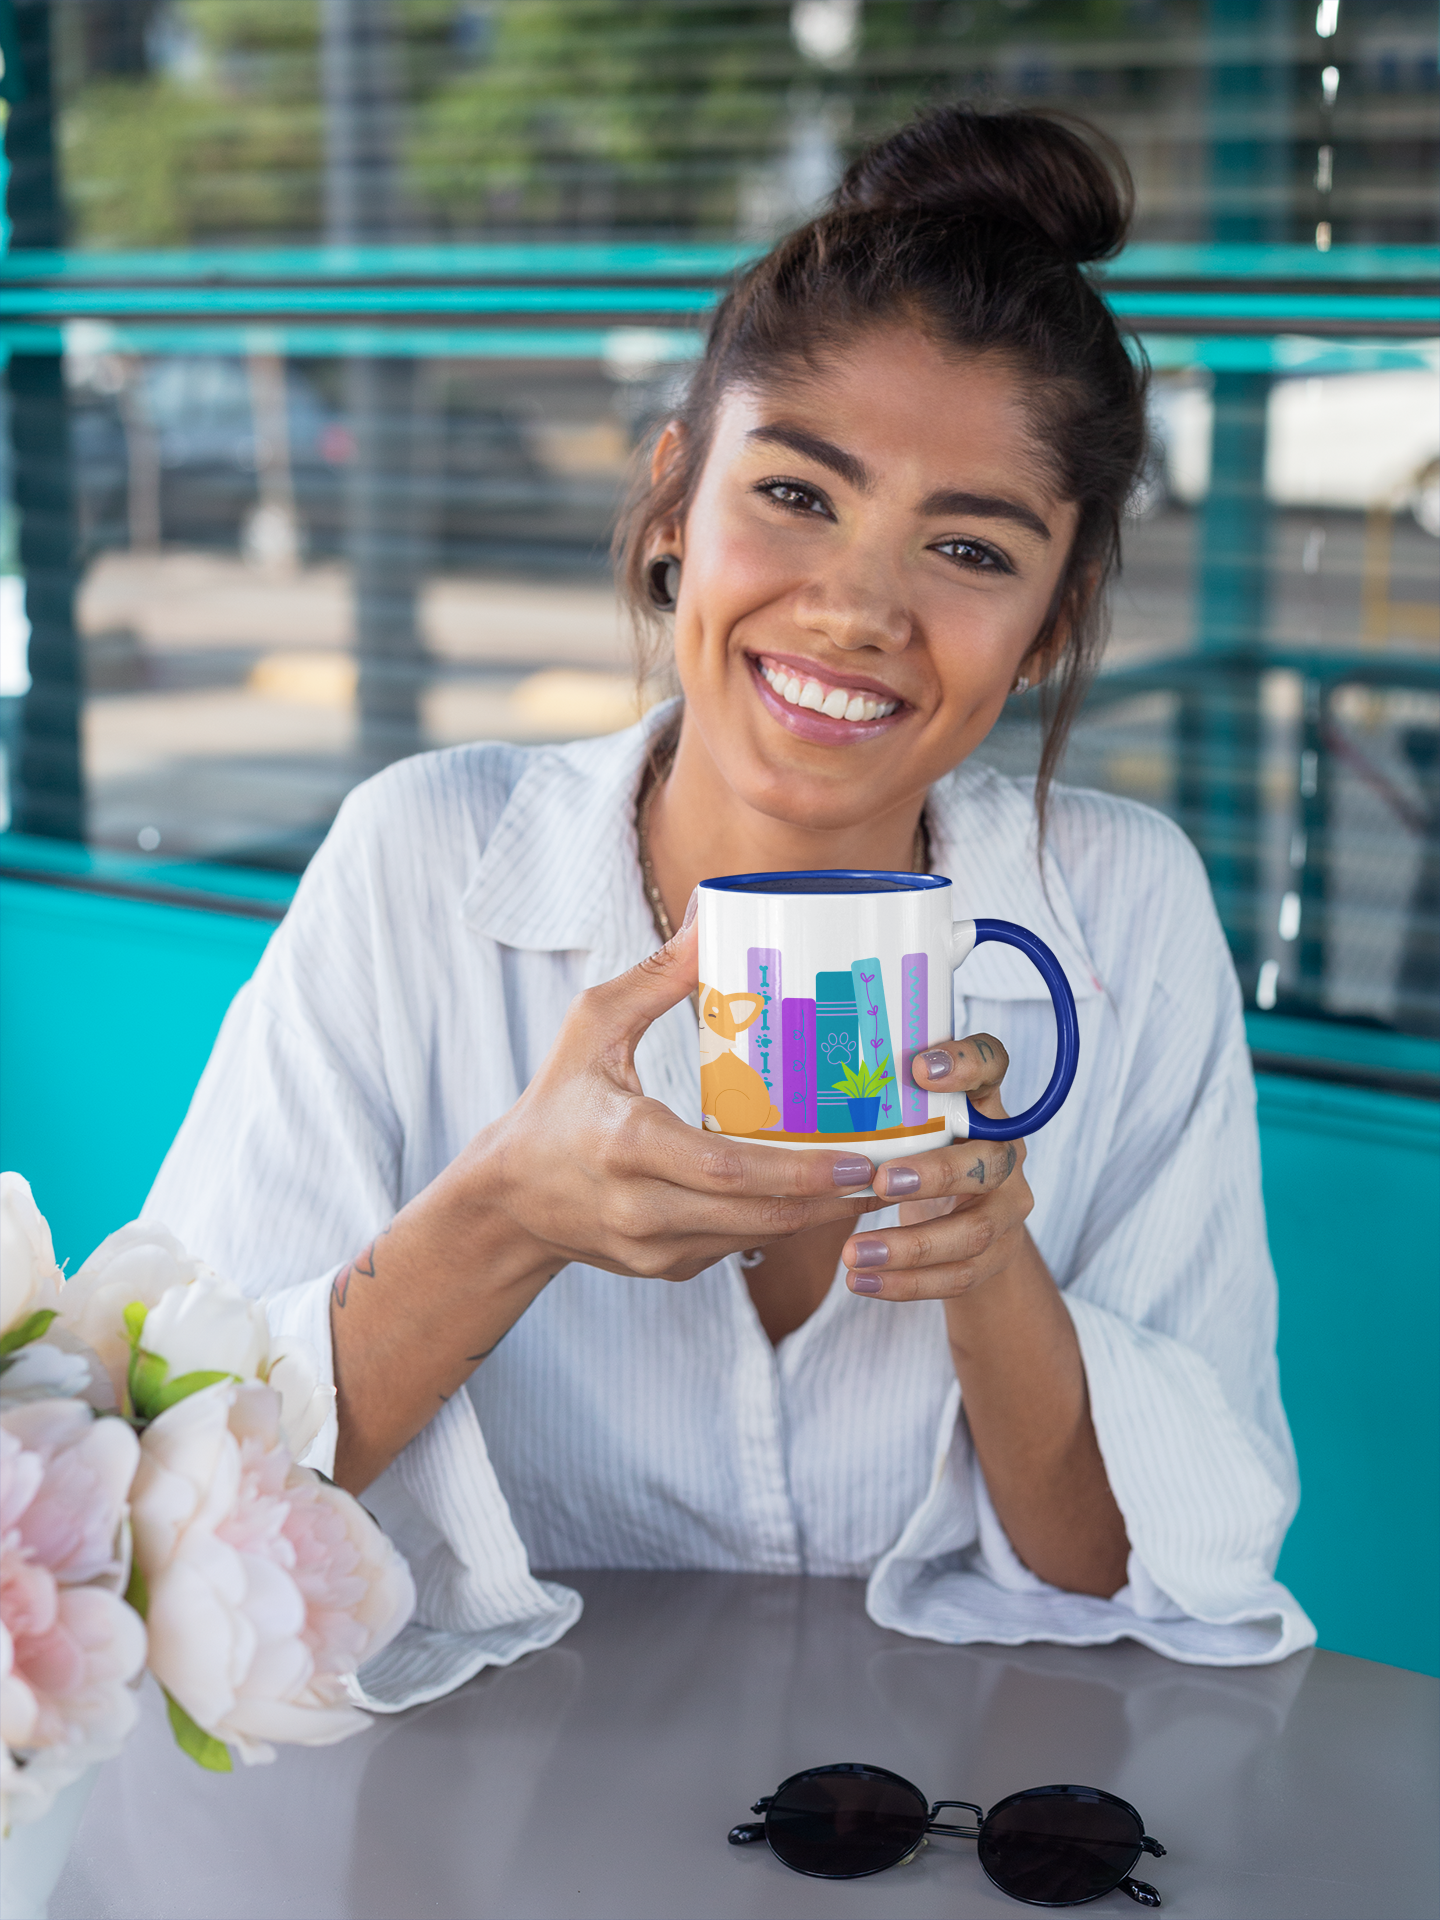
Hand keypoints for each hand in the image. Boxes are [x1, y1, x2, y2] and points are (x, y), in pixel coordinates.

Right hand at [332, 910, 879, 1491]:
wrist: (507, 1198)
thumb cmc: (555, 1101)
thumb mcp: (592, 1026)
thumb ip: (659, 977)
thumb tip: (717, 915)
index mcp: (627, 1144)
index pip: (729, 1173)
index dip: (801, 1173)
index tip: (861, 1158)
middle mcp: (641, 1208)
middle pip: (759, 1217)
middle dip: (834, 1198)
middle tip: (896, 1170)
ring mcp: (654, 1248)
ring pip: (757, 1239)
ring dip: (818, 1215)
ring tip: (876, 1181)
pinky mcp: (664, 1268)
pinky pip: (736, 1247)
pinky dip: (779, 1223)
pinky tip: (818, 1195)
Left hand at [839, 1035, 1031, 1298]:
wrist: (965, 1217)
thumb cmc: (917, 1149)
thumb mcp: (906, 1120)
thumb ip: (879, 1106)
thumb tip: (796, 1093)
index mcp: (983, 1101)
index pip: (992, 1063)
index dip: (966, 1062)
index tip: (919, 1069)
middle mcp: (1006, 1149)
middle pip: (989, 1161)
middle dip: (935, 1174)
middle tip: (881, 1181)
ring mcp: (1009, 1204)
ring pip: (974, 1231)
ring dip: (910, 1247)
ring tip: (852, 1254)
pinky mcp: (1000, 1253)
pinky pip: (958, 1275)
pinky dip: (907, 1284)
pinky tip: (863, 1283)